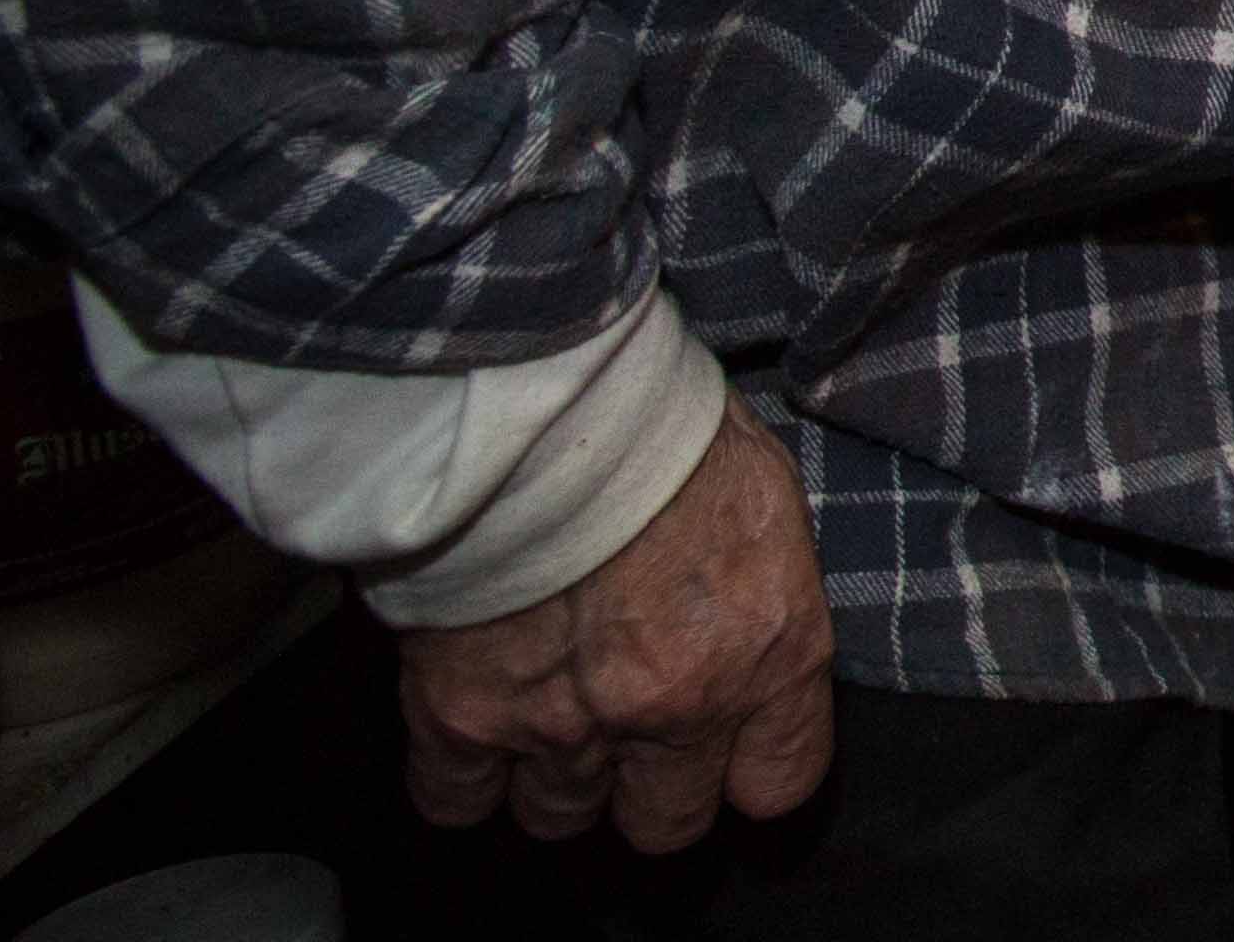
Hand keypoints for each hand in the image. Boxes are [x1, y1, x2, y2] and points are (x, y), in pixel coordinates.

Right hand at [402, 405, 832, 852]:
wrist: (549, 410)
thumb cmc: (668, 430)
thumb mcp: (762, 498)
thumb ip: (760, 589)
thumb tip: (745, 618)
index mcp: (770, 655)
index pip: (778, 783)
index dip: (744, 771)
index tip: (723, 747)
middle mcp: (678, 710)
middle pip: (663, 823)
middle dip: (645, 789)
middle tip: (626, 731)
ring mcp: (569, 726)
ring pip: (560, 816)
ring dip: (554, 776)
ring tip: (546, 711)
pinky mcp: (466, 719)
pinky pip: (456, 800)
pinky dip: (459, 776)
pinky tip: (471, 727)